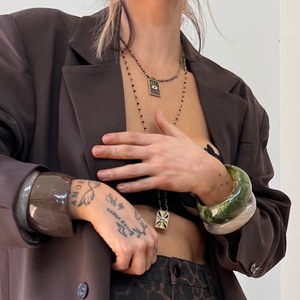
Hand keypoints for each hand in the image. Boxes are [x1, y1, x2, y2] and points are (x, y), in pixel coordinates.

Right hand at [69, 180, 157, 274]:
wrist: (102, 203)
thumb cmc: (115, 212)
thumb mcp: (135, 226)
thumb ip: (140, 238)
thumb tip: (137, 255)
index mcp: (152, 237)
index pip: (151, 260)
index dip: (138, 261)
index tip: (128, 259)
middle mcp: (148, 241)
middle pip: (145, 267)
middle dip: (132, 267)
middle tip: (120, 262)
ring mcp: (139, 246)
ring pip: (137, 270)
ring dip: (125, 268)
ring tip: (116, 261)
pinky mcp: (125, 249)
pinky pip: (122, 266)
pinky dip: (114, 265)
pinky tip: (110, 258)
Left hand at [92, 110, 234, 205]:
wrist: (206, 172)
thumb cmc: (192, 154)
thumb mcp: (179, 135)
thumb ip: (165, 124)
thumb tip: (157, 111)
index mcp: (158, 140)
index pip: (133, 137)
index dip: (117, 137)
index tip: (103, 139)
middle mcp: (155, 153)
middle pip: (128, 151)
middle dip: (109, 152)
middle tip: (93, 153)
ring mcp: (158, 168)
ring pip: (131, 170)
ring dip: (114, 172)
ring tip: (101, 175)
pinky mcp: (163, 181)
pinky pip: (143, 184)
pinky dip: (131, 186)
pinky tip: (120, 187)